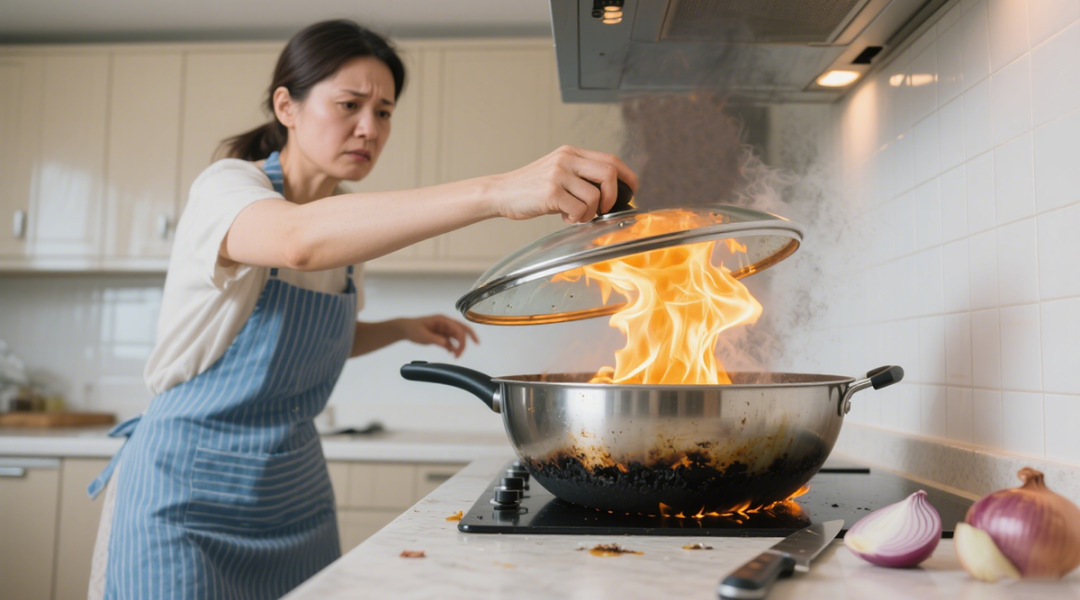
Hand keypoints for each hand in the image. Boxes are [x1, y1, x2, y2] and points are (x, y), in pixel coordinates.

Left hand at [399, 315, 478, 357]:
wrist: (405, 330)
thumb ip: (435, 339)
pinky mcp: (442, 336)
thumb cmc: (413, 329)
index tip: (464, 348)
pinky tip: (451, 354)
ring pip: (457, 337)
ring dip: (458, 346)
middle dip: (465, 342)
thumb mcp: (423, 335)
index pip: (458, 328)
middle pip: (461, 331)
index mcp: (443, 320)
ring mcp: (444, 329)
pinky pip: (451, 342)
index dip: (466, 336)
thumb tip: (447, 344)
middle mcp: (446, 324)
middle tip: (461, 354)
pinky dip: (453, 348)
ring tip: (455, 357)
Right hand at [487, 145, 638, 223]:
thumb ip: (580, 176)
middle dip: (613, 196)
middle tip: (604, 209)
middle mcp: (567, 159)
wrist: (501, 192)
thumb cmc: (531, 187)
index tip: (632, 190)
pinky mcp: (551, 192)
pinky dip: (576, 218)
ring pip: (594, 196)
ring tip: (575, 215)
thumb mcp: (557, 172)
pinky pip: (579, 209)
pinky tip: (564, 217)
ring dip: (590, 213)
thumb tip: (609, 193)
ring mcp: (558, 174)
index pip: (611, 159)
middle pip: (609, 173)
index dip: (627, 176)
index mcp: (571, 152)